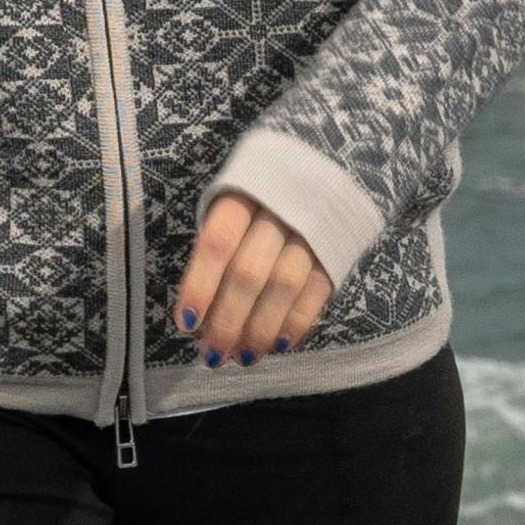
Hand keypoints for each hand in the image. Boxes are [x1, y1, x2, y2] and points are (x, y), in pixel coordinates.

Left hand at [171, 189, 336, 368]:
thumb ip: (215, 253)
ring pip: (284, 286)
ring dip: (261, 329)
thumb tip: (196, 318)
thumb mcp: (230, 206)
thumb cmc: (258, 200)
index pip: (217, 244)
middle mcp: (279, 210)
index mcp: (242, 194)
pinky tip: (278, 345)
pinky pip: (317, 292)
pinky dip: (296, 322)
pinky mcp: (336, 249)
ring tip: (243, 357)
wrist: (327, 166)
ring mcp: (312, 229)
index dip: (200, 286)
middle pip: (249, 272)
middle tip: (213, 356)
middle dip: (228, 320)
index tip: (187, 323)